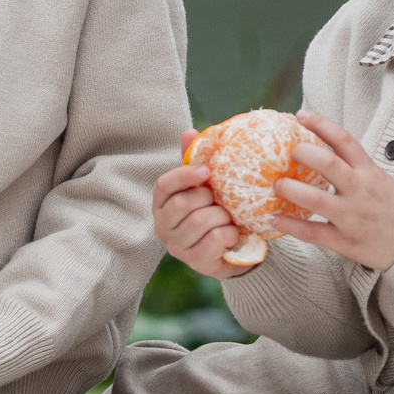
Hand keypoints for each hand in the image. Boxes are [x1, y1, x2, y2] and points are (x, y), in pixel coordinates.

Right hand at [152, 132, 252, 278]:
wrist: (232, 248)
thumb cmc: (213, 211)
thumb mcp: (204, 186)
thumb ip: (194, 161)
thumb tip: (189, 132)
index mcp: (161, 203)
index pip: (163, 186)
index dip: (183, 175)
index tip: (206, 170)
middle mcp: (163, 226)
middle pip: (183, 204)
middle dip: (209, 198)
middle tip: (220, 200)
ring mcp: (177, 246)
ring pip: (199, 221)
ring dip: (221, 216)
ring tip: (227, 217)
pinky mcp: (195, 262)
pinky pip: (215, 239)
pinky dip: (230, 233)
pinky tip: (232, 234)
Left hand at [271, 110, 393, 270]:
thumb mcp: (385, 179)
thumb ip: (359, 169)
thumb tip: (328, 154)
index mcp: (371, 172)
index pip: (344, 140)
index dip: (321, 124)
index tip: (301, 115)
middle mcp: (361, 191)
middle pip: (327, 163)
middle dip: (302, 154)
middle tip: (286, 153)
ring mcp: (352, 217)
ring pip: (315, 199)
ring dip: (290, 189)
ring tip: (276, 184)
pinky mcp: (347, 242)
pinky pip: (313, 234)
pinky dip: (291, 226)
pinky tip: (274, 219)